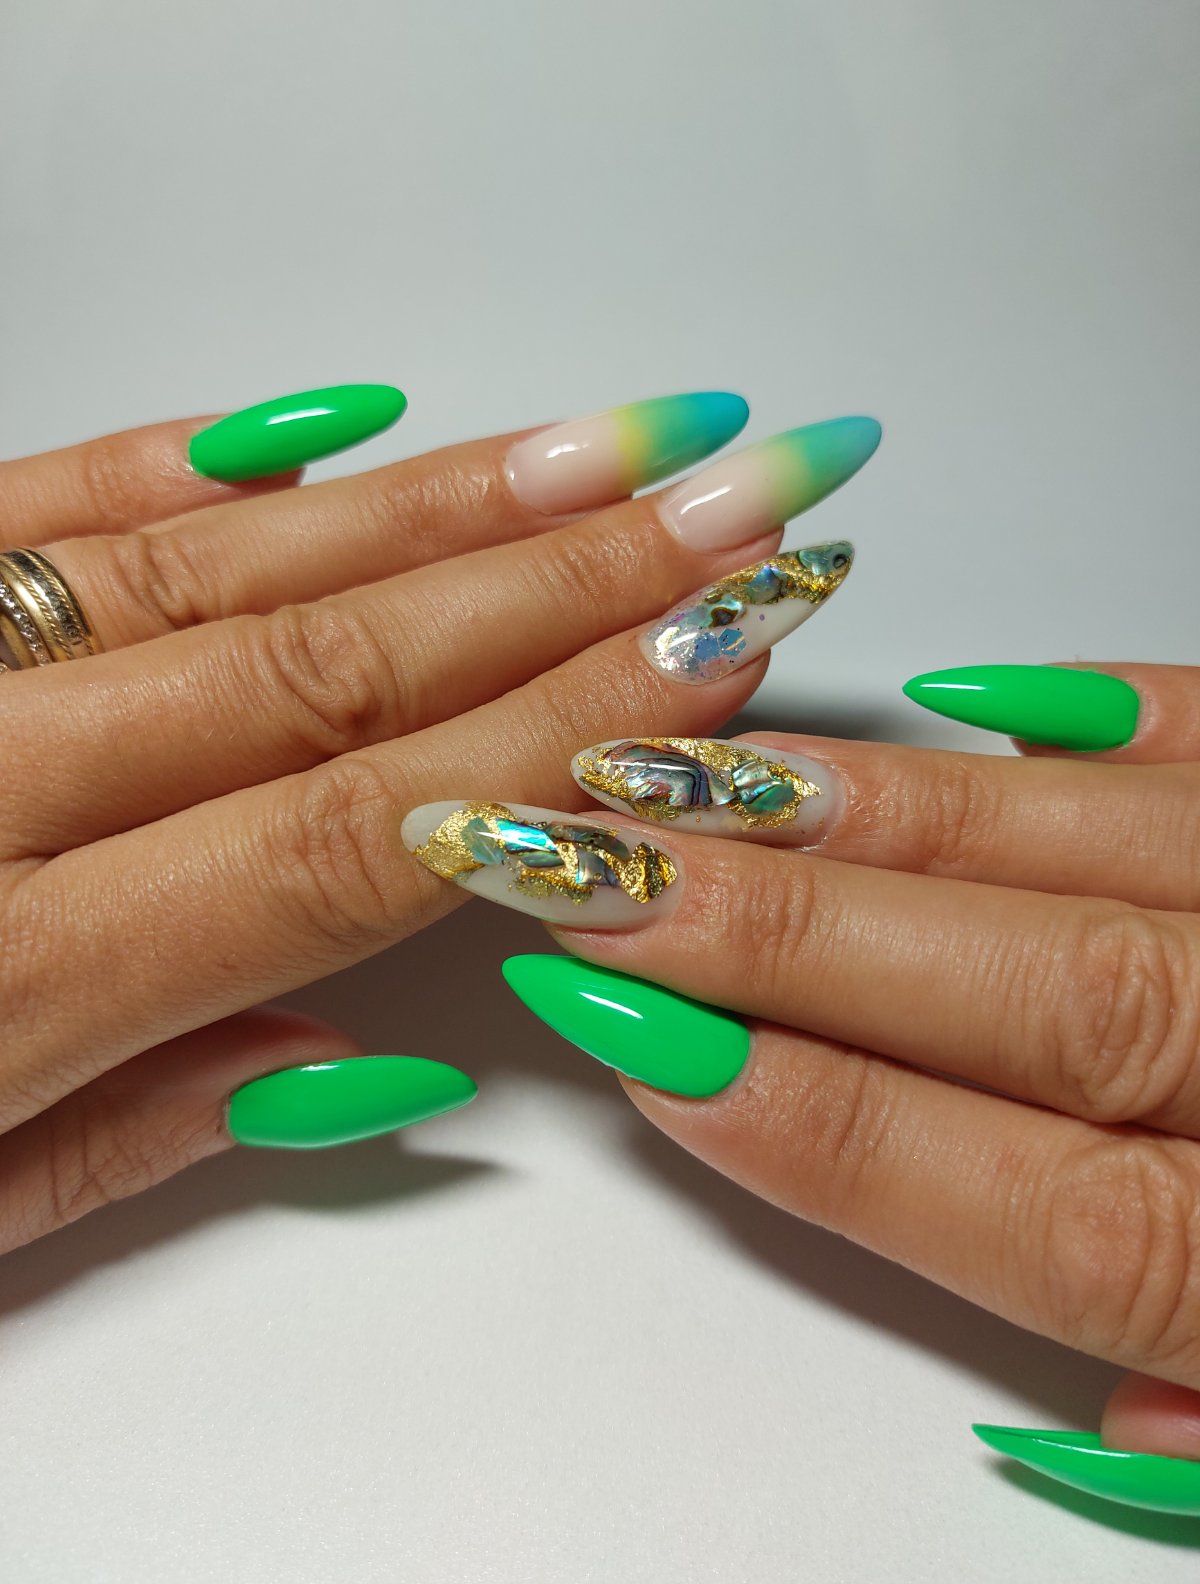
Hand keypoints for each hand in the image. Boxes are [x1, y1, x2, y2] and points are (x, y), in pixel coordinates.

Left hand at [0, 387, 877, 1248]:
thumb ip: (135, 1139)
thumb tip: (351, 1068)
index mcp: (17, 973)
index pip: (360, 835)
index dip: (555, 739)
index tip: (712, 666)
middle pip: (336, 674)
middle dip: (565, 588)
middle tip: (732, 516)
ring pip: (227, 563)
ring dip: (441, 504)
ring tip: (611, 452)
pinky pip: (53, 493)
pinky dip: (202, 454)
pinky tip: (347, 420)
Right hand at [406, 664, 1199, 1472]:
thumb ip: (1199, 1419)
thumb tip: (1084, 1426)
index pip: (1043, 1210)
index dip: (823, 1127)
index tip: (635, 1041)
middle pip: (1042, 1004)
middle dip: (782, 937)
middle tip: (587, 871)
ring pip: (1096, 859)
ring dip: (881, 817)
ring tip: (691, 781)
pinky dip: (1104, 709)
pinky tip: (962, 700)